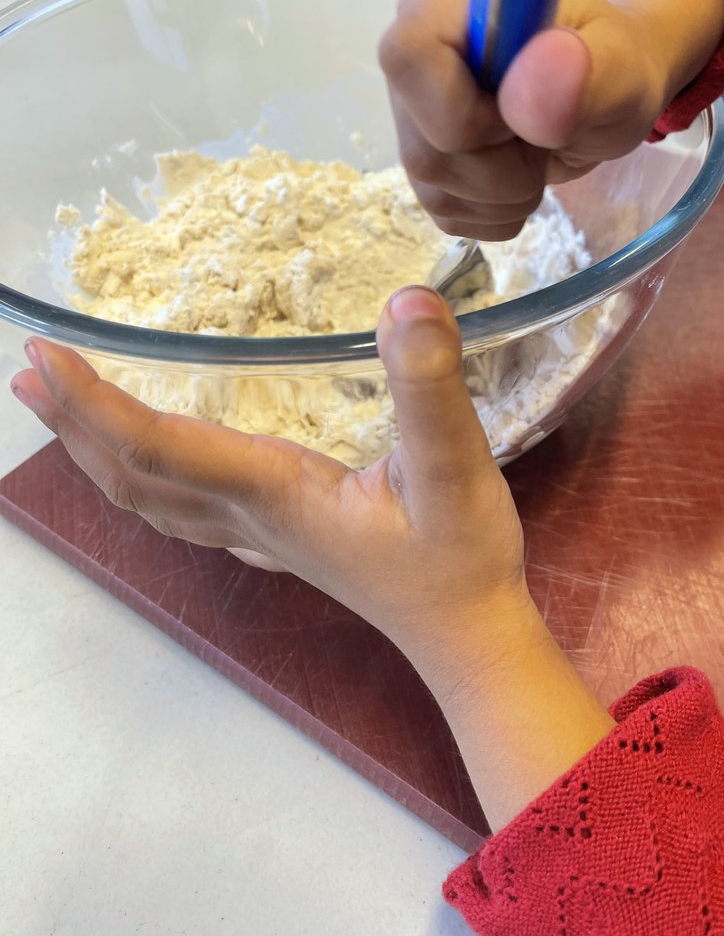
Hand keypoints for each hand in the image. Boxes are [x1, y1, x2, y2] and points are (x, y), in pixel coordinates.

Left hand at [11, 286, 613, 829]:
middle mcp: (248, 515)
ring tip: (61, 414)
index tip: (49, 350)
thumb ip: (429, 387)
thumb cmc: (460, 557)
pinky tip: (149, 479)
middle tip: (27, 371)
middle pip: (135, 475)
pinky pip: (184, 513)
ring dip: (97, 454)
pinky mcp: (278, 543)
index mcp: (272, 490)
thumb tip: (406, 300)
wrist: (468, 636)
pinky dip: (144, 484)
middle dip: (75, 423)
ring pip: (152, 500)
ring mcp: (258, 538)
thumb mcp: (456, 468)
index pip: (159, 444)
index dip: (97, 399)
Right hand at [379, 0, 723, 239]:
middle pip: (425, 149)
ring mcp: (408, 105)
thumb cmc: (614, 62)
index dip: (464, 114)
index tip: (517, 119)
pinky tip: (518, 172)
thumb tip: (529, 89)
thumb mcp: (624, 66)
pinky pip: (445, 209)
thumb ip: (588, 71)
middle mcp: (414, 47)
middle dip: (502, 169)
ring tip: (538, 152)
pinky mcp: (417, 154)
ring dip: (505, 193)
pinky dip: (495, 210)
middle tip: (548, 138)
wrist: (602, 84)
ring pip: (433, 187)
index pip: (409, 60)